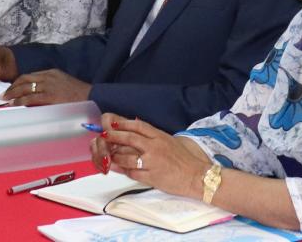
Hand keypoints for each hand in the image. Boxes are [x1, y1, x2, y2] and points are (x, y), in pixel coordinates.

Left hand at [2, 68, 89, 106]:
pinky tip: (15, 104)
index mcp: (52, 72)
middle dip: (12, 87)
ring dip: (13, 94)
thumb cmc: (79, 95)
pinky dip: (21, 101)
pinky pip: (31, 97)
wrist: (92, 97)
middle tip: (4, 94)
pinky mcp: (49, 95)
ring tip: (6, 100)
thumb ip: (51, 87)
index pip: (30, 75)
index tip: (12, 88)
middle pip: (24, 79)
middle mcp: (48, 76)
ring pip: (25, 88)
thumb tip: (38, 95)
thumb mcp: (64, 85)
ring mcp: (48, 85)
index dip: (18, 82)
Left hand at [90, 113, 208, 197]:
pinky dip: (124, 170)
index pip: (138, 126)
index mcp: (160, 136)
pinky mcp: (151, 177)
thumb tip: (137, 132)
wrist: (197, 177)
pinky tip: (120, 168)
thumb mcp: (171, 141)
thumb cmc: (185, 159)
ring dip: (116, 156)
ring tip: (110, 155)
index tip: (113, 124)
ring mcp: (152, 162)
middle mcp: (155, 147)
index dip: (124, 124)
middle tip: (104, 136)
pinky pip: (132, 173)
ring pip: (127, 157)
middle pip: (129, 138)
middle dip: (114, 136)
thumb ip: (154, 137)